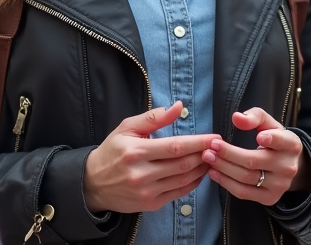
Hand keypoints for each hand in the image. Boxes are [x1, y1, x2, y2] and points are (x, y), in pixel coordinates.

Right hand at [84, 101, 220, 213]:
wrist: (93, 183)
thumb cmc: (112, 151)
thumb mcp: (127, 128)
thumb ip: (153, 117)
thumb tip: (178, 107)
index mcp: (136, 151)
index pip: (175, 146)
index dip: (198, 142)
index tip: (214, 137)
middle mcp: (142, 173)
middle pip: (183, 164)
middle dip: (204, 155)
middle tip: (218, 147)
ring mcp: (147, 191)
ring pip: (184, 180)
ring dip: (202, 169)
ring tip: (211, 158)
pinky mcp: (151, 204)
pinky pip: (179, 193)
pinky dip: (193, 183)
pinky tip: (199, 173)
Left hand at [202, 108, 310, 205]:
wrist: (288, 165)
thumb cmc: (274, 139)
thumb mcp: (269, 124)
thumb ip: (254, 116)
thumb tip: (236, 117)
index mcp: (291, 145)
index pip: (282, 142)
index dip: (272, 139)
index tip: (259, 136)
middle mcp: (288, 167)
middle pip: (254, 161)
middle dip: (229, 153)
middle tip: (211, 147)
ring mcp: (280, 186)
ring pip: (246, 178)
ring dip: (223, 168)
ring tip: (208, 158)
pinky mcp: (269, 198)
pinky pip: (244, 193)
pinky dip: (226, 183)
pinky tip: (214, 172)